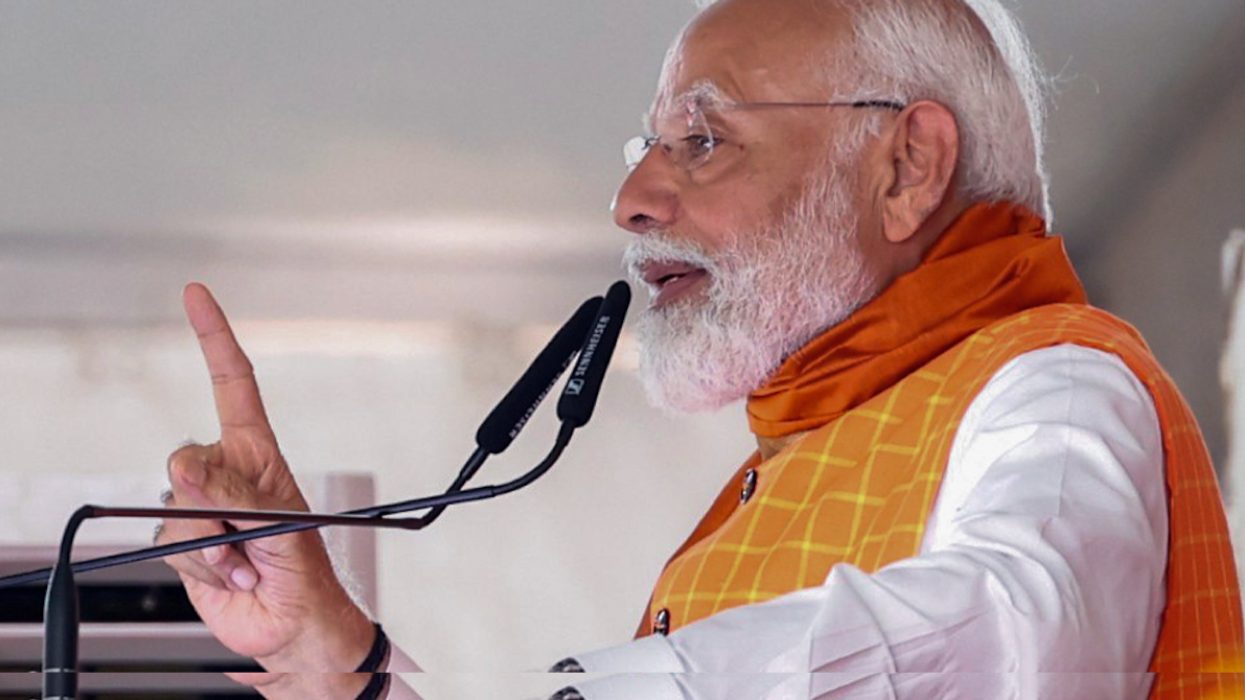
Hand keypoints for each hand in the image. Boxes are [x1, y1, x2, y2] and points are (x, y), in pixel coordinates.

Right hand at [157, 283, 374, 676]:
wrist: (291, 624)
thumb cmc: (305, 570)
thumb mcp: (283, 525)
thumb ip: (235, 498)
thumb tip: (187, 470)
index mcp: (257, 453)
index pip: (233, 383)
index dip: (215, 337)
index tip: (196, 294)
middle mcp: (224, 474)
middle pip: (185, 460)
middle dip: (211, 499)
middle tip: (251, 533)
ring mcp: (200, 508)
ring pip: (177, 508)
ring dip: (215, 541)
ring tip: (251, 558)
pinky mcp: (184, 542)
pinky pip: (173, 541)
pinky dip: (206, 562)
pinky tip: (234, 572)